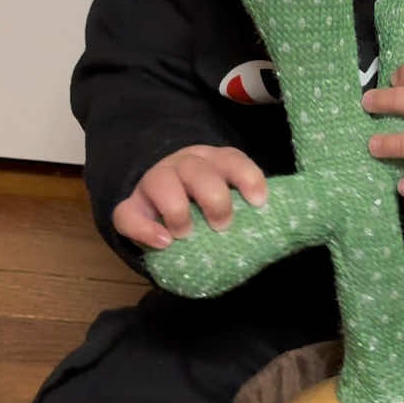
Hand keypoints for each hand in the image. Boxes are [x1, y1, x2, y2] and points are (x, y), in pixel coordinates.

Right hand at [112, 145, 268, 246]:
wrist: (163, 208)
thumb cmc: (206, 207)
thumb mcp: (228, 199)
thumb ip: (245, 208)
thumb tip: (276, 230)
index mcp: (213, 162)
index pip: (231, 159)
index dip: (247, 177)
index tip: (258, 202)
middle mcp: (183, 166)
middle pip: (198, 170)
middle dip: (214, 198)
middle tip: (222, 225)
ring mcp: (154, 183)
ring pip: (161, 181)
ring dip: (178, 210)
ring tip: (186, 234)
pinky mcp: (131, 206)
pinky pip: (127, 213)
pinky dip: (144, 229)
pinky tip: (163, 242)